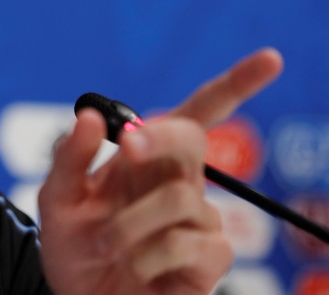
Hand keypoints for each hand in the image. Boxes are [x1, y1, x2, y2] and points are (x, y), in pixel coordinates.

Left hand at [37, 48, 282, 294]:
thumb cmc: (74, 250)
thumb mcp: (56, 202)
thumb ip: (69, 158)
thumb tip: (90, 117)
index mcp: (148, 158)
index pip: (199, 114)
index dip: (237, 85)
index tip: (272, 59)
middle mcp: (178, 182)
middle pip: (193, 139)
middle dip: (161, 137)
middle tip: (129, 146)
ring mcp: (198, 221)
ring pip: (181, 197)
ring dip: (131, 223)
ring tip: (106, 245)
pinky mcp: (210, 260)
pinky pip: (190, 243)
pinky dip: (150, 254)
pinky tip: (137, 268)